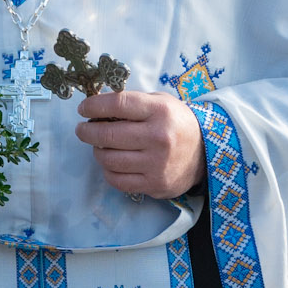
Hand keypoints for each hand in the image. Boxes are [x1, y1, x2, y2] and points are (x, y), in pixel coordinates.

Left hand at [75, 90, 205, 198]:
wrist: (205, 153)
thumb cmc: (177, 123)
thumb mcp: (161, 102)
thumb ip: (132, 103)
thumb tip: (96, 107)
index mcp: (160, 111)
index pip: (117, 104)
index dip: (94, 106)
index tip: (83, 108)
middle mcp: (159, 138)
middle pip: (108, 134)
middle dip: (87, 131)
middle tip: (82, 129)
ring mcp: (157, 164)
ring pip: (109, 159)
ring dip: (97, 151)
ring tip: (99, 146)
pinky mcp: (154, 184)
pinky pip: (117, 180)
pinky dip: (108, 170)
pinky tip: (110, 162)